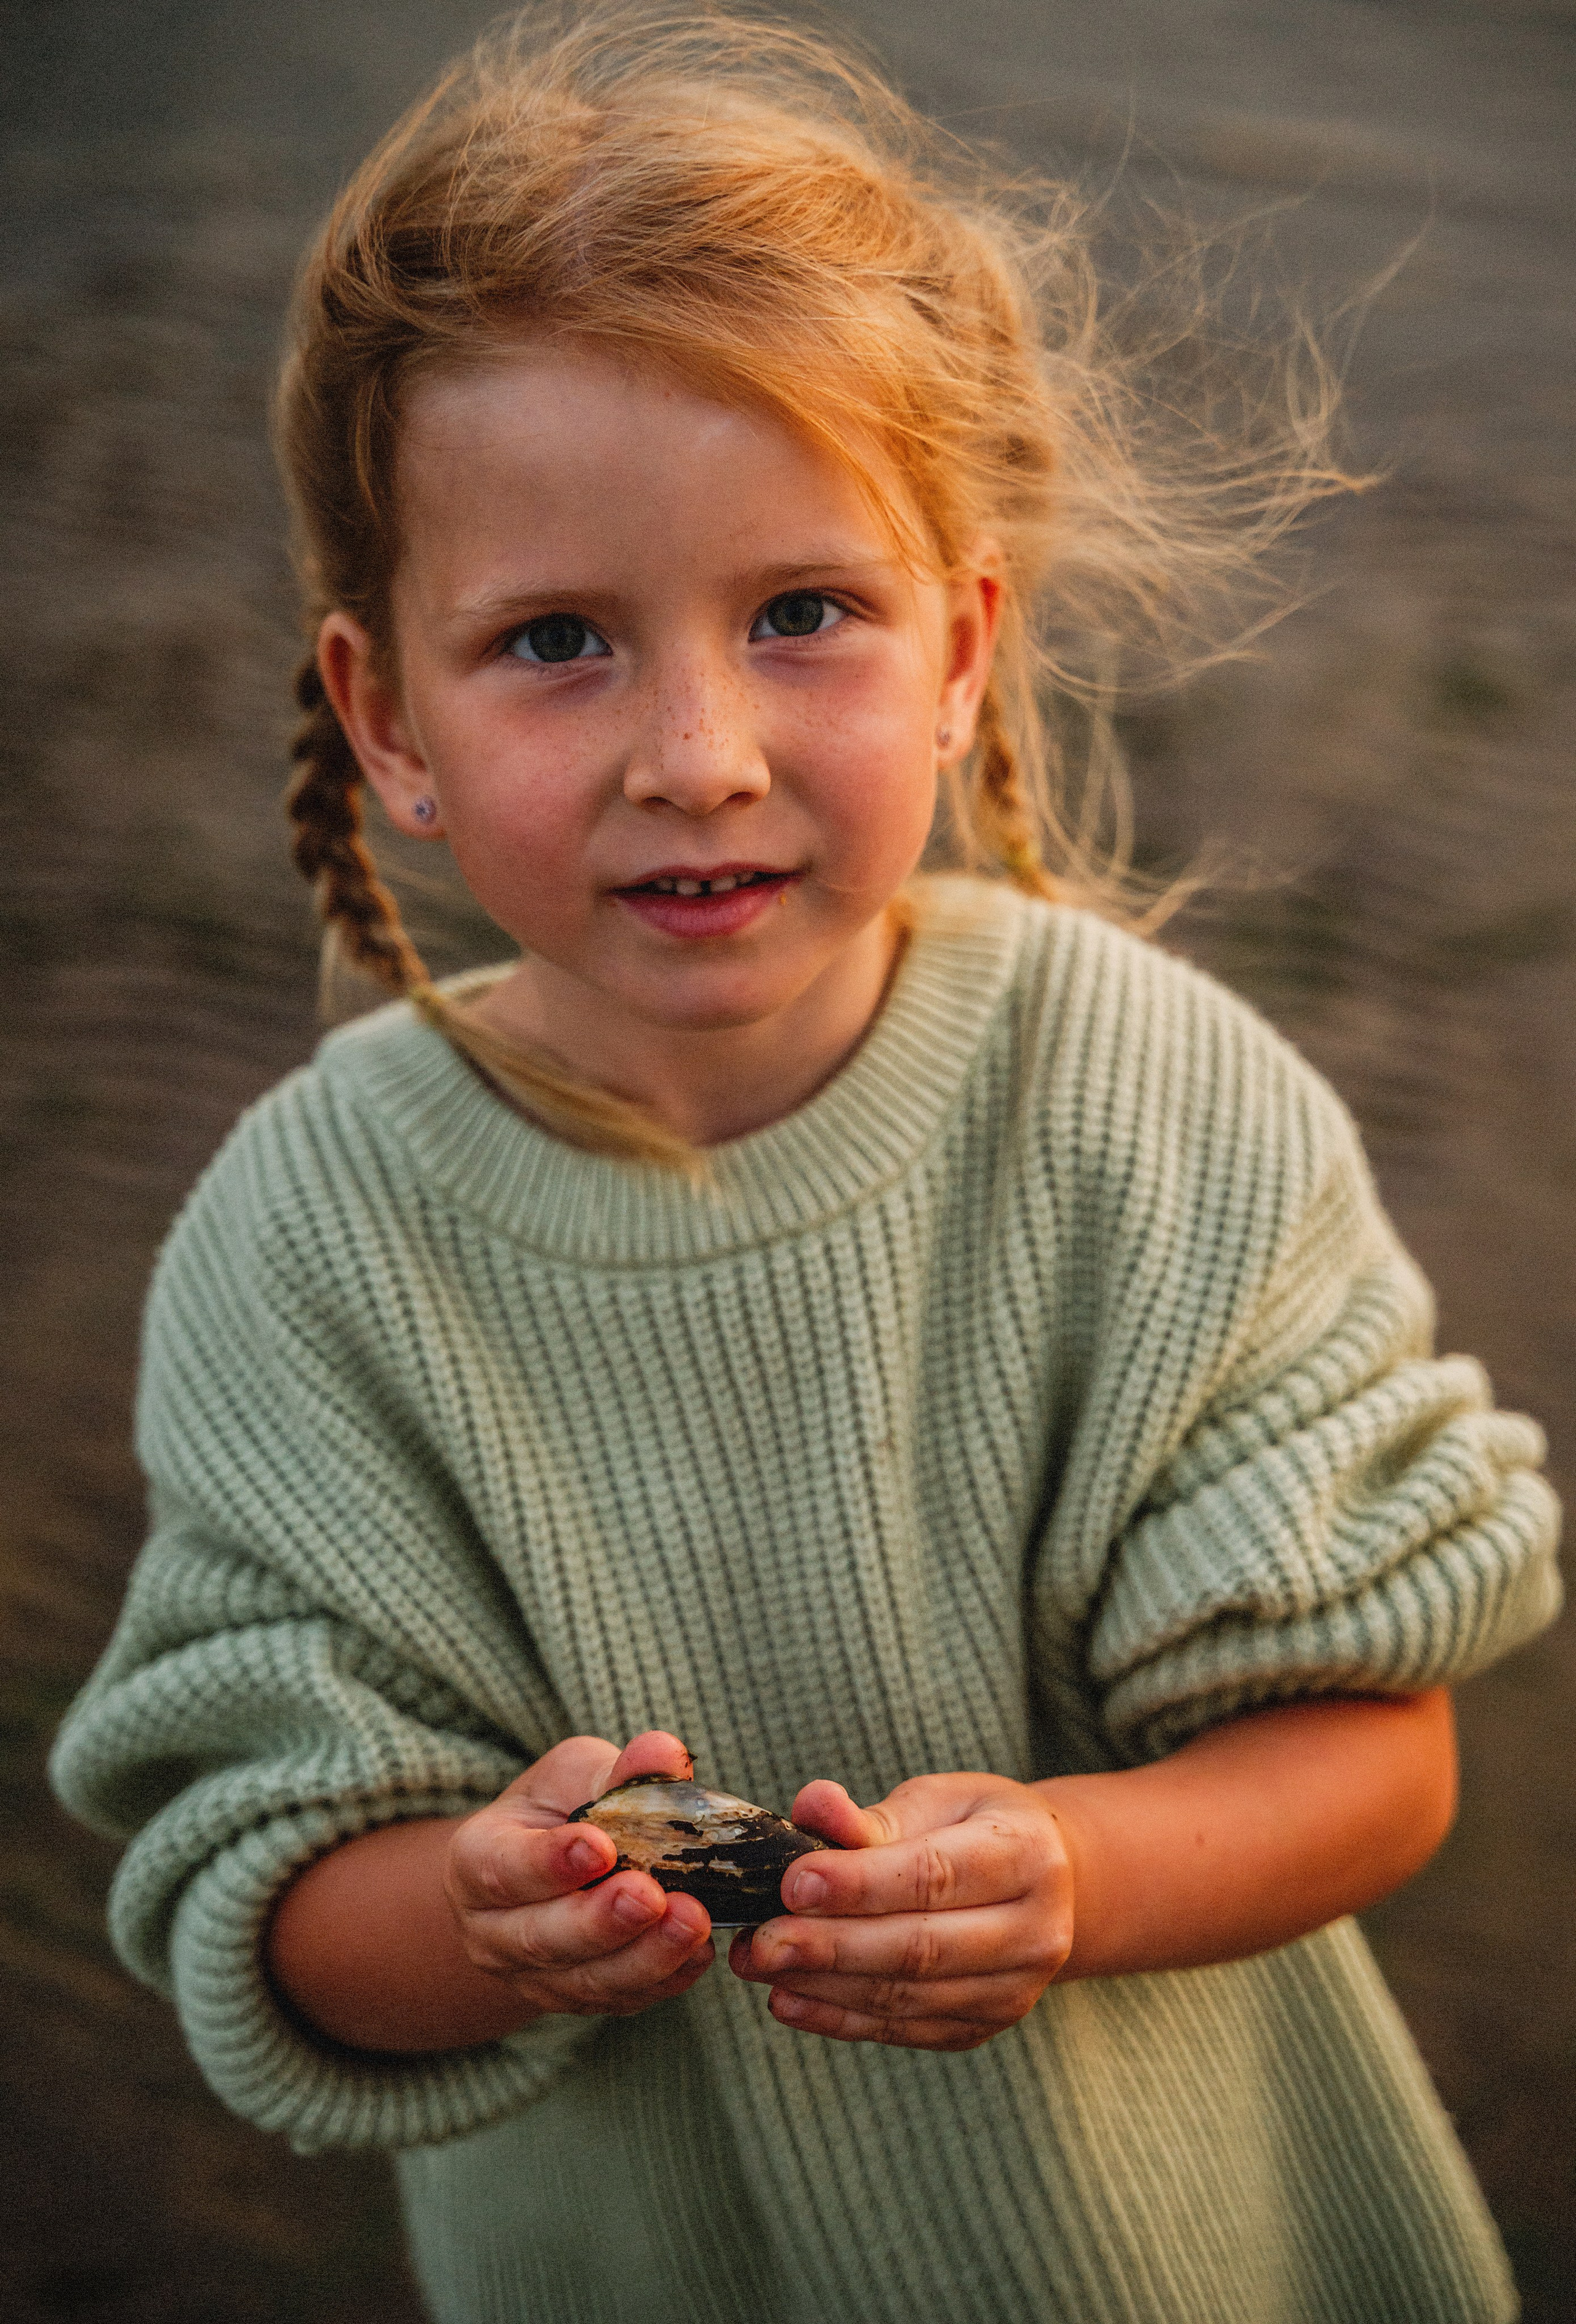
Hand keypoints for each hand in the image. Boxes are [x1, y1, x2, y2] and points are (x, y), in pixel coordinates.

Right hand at [445, 1729, 714, 2019]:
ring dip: (643, 1957)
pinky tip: (697, 1953)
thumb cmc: (561, 1809)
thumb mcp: (576, 1773)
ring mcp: (532, 1977)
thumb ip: (616, 1770)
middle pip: (542, 1938)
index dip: (550, 1863)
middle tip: (652, 1896)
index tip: (600, 1846)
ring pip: (585, 1981)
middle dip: (602, 1921)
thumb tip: (665, 1753)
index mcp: (476, 1860)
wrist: (552, 1865)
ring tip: (691, 1923)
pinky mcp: (578, 2001)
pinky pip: (620, 2002)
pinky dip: (663, 1979)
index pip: (503, 1869)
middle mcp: (492, 1931)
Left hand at [729, 1771, 1072, 2050]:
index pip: (935, 1876)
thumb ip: (871, 1815)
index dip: (861, 1884)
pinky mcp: (981, 2027)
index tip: (793, 1883)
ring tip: (758, 1964)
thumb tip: (812, 1806)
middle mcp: (1035, 1931)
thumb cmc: (974, 1828)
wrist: (1043, 1884)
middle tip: (760, 1940)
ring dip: (824, 1985)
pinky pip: (902, 2030)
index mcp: (1027, 1854)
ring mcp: (1014, 1990)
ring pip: (906, 1996)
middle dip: (830, 1946)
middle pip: (920, 1946)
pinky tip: (788, 2000)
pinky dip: (839, 2019)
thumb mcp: (936, 1800)